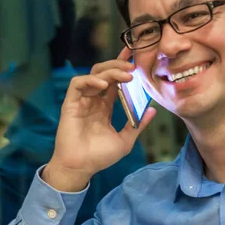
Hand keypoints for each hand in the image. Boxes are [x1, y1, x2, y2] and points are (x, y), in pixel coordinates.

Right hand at [43, 48, 156, 191]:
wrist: (81, 167)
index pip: (115, 81)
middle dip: (118, 65)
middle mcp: (93, 100)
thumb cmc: (99, 157)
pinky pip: (78, 84)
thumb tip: (153, 110)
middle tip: (134, 66)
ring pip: (93, 74)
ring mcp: (82, 100)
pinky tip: (104, 86)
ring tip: (125, 75)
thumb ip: (138, 125)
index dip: (123, 67)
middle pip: (104, 72)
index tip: (135, 57)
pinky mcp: (70, 103)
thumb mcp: (125, 140)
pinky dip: (90, 80)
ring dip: (110, 71)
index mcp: (105, 106)